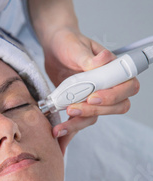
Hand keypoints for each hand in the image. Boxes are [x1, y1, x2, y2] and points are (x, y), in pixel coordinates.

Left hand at [42, 27, 139, 153]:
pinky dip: (69, 132)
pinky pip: (79, 122)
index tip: (93, 97)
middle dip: (94, 112)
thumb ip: (88, 57)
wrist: (53, 49)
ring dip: (78, 124)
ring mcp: (94, 98)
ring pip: (96, 117)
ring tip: (60, 126)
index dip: (113, 96)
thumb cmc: (68, 43)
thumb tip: (103, 59)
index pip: (127, 87)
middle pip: (115, 107)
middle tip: (73, 108)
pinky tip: (59, 137)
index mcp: (113, 70)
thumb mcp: (75, 46)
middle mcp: (108, 86)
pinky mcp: (80, 106)